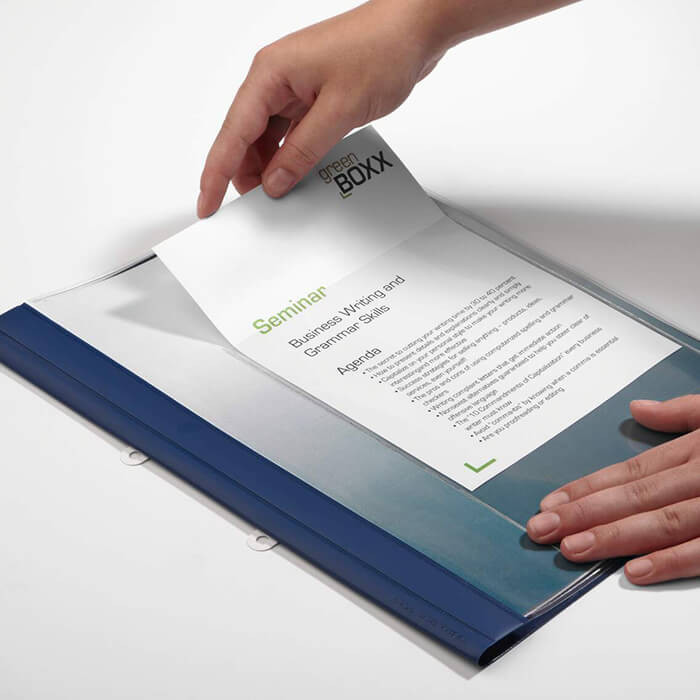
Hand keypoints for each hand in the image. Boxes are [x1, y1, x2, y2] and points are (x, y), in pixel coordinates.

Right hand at [197, 0, 447, 215]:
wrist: (415, 28)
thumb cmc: (381, 49)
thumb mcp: (339, 110)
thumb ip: (303, 151)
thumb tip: (275, 183)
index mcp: (270, 74)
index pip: (231, 133)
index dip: (216, 174)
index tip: (207, 205)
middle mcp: (276, 80)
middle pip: (245, 139)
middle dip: (245, 175)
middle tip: (253, 211)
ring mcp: (294, 88)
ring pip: (267, 139)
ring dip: (271, 168)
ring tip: (277, 198)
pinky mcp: (312, 98)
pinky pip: (290, 134)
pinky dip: (291, 157)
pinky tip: (296, 177)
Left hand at [527, 395, 699, 584]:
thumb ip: (684, 412)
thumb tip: (638, 407)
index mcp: (698, 448)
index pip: (629, 471)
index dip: (586, 487)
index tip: (550, 502)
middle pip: (635, 496)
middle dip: (584, 514)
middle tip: (542, 529)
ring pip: (663, 521)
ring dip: (614, 537)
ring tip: (573, 549)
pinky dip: (673, 561)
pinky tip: (634, 571)